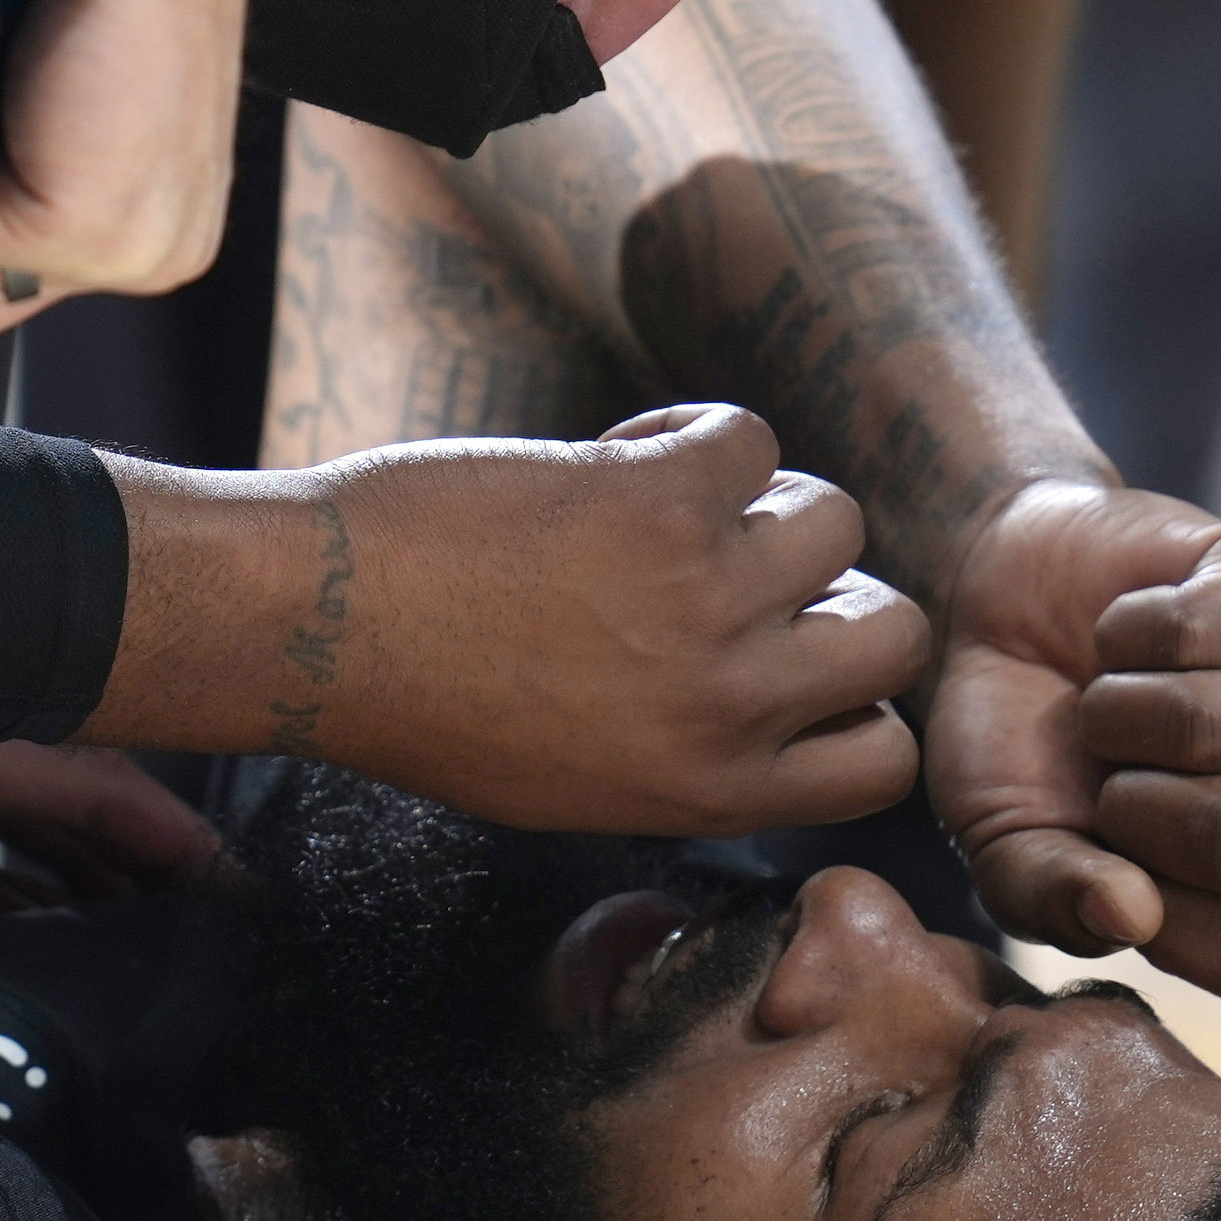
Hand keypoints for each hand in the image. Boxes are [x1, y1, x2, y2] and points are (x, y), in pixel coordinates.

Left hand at [287, 407, 929, 830]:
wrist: (325, 629)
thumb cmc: (426, 705)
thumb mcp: (574, 786)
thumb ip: (690, 763)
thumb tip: (773, 712)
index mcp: (712, 788)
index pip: (884, 759)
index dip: (852, 701)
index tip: (788, 663)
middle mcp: (728, 704)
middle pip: (895, 632)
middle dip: (834, 593)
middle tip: (746, 572)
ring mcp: (704, 597)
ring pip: (834, 519)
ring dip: (763, 501)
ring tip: (676, 509)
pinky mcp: (662, 498)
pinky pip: (749, 435)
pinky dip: (690, 432)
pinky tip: (621, 458)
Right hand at [920, 478, 1220, 1003]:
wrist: (1004, 619)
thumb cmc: (1022, 751)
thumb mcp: (1006, 847)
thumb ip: (1054, 900)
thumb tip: (1128, 913)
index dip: (1162, 919)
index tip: (1110, 860)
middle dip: (1127, 800)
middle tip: (1106, 771)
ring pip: (1215, 723)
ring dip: (1119, 707)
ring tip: (1113, 699)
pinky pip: (1202, 629)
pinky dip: (1127, 631)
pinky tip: (1133, 637)